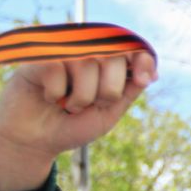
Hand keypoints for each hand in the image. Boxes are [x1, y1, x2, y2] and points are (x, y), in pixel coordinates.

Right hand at [0, 51, 156, 190]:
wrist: (36, 141)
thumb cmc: (71, 126)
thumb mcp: (107, 114)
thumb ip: (127, 92)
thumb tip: (154, 72)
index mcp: (105, 64)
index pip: (129, 49)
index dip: (141, 59)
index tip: (143, 79)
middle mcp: (85, 52)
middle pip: (112, 57)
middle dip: (108, 90)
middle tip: (91, 105)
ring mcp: (63, 51)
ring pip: (87, 64)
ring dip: (81, 97)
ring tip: (68, 105)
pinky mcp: (38, 55)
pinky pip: (58, 68)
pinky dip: (56, 92)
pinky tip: (49, 97)